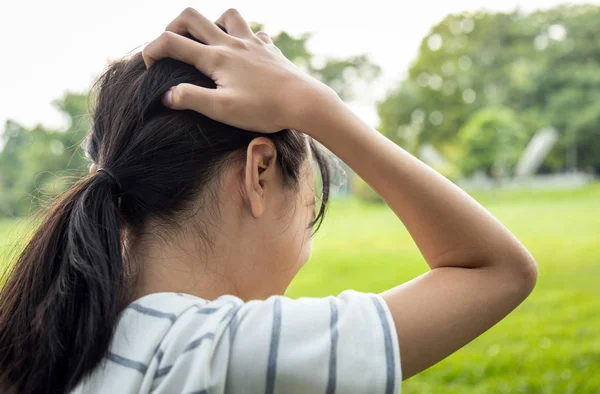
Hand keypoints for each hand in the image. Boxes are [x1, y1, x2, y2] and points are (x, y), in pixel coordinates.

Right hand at [142, 8, 335, 132]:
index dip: (152, 50)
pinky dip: (245, 36)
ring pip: (229, 15)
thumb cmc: (263, 109)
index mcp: (216, 58)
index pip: (172, 43)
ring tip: (210, 41)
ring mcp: (253, 43)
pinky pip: (255, 32)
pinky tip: (246, 51)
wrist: (304, 102)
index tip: (147, 66)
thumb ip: (191, 99)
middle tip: (169, 44)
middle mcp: (232, 43)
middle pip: (193, 17)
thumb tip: (166, 95)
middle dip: (173, 26)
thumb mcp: (222, 110)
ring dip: (213, 22)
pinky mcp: (270, 50)